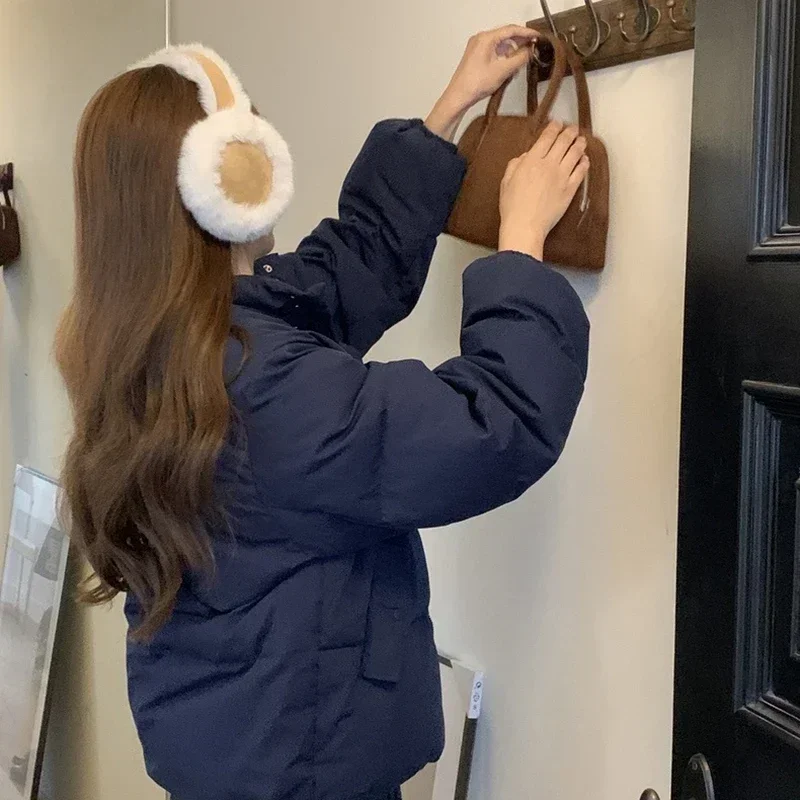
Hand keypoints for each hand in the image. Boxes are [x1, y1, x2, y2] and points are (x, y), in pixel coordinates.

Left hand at [425, 25, 538, 140]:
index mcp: (486, 38)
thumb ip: (520, 58)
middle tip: (533, 49)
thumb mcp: (503, 70)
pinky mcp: (476, 57)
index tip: (538, 37)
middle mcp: (480, 40)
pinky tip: (509, 68)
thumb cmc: (475, 84)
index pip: (511, 29)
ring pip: (500, 45)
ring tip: (521, 62)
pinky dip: (503, 57)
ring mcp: (477, 48)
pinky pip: (494, 52)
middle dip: (520, 43)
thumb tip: (530, 51)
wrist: (458, 97)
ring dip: (512, 52)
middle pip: (505, 36)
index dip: (527, 33)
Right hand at [498, 121, 589, 260]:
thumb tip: (525, 156)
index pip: (547, 137)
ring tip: (581, 140)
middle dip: (569, 132)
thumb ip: (515, 164)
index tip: (557, 123)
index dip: (554, 127)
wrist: (525, 225)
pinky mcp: (570, 189)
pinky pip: (581, 172)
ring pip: (575, 153)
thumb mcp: (506, 181)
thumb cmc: (512, 206)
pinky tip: (585, 160)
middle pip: (563, 141)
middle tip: (572, 128)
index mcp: (532, 160)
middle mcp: (549, 164)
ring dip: (579, 144)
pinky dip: (584, 163)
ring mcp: (562, 176)